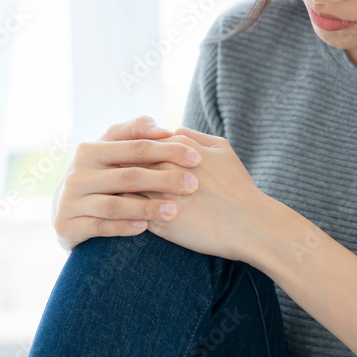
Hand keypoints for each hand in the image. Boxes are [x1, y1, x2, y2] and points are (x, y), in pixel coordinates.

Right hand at [50, 115, 202, 251]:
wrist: (62, 208)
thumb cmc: (99, 172)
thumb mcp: (110, 147)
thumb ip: (136, 131)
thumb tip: (165, 129)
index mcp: (89, 149)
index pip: (136, 147)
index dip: (168, 151)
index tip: (197, 158)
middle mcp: (77, 174)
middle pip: (129, 175)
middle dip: (165, 180)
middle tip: (194, 185)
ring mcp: (70, 201)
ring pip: (115, 204)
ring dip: (147, 207)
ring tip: (175, 210)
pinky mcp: (67, 226)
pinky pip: (100, 227)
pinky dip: (124, 227)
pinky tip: (146, 227)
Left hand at [116, 126, 271, 262]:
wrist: (250, 225)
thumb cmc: (238, 187)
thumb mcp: (223, 150)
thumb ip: (195, 136)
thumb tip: (173, 131)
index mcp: (179, 149)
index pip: (141, 142)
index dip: (128, 147)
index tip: (121, 154)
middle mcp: (166, 169)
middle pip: (126, 162)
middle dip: (115, 166)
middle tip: (107, 173)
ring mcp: (161, 196)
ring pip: (124, 188)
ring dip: (114, 189)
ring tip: (108, 193)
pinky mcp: (160, 222)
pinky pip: (131, 214)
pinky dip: (122, 212)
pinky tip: (119, 214)